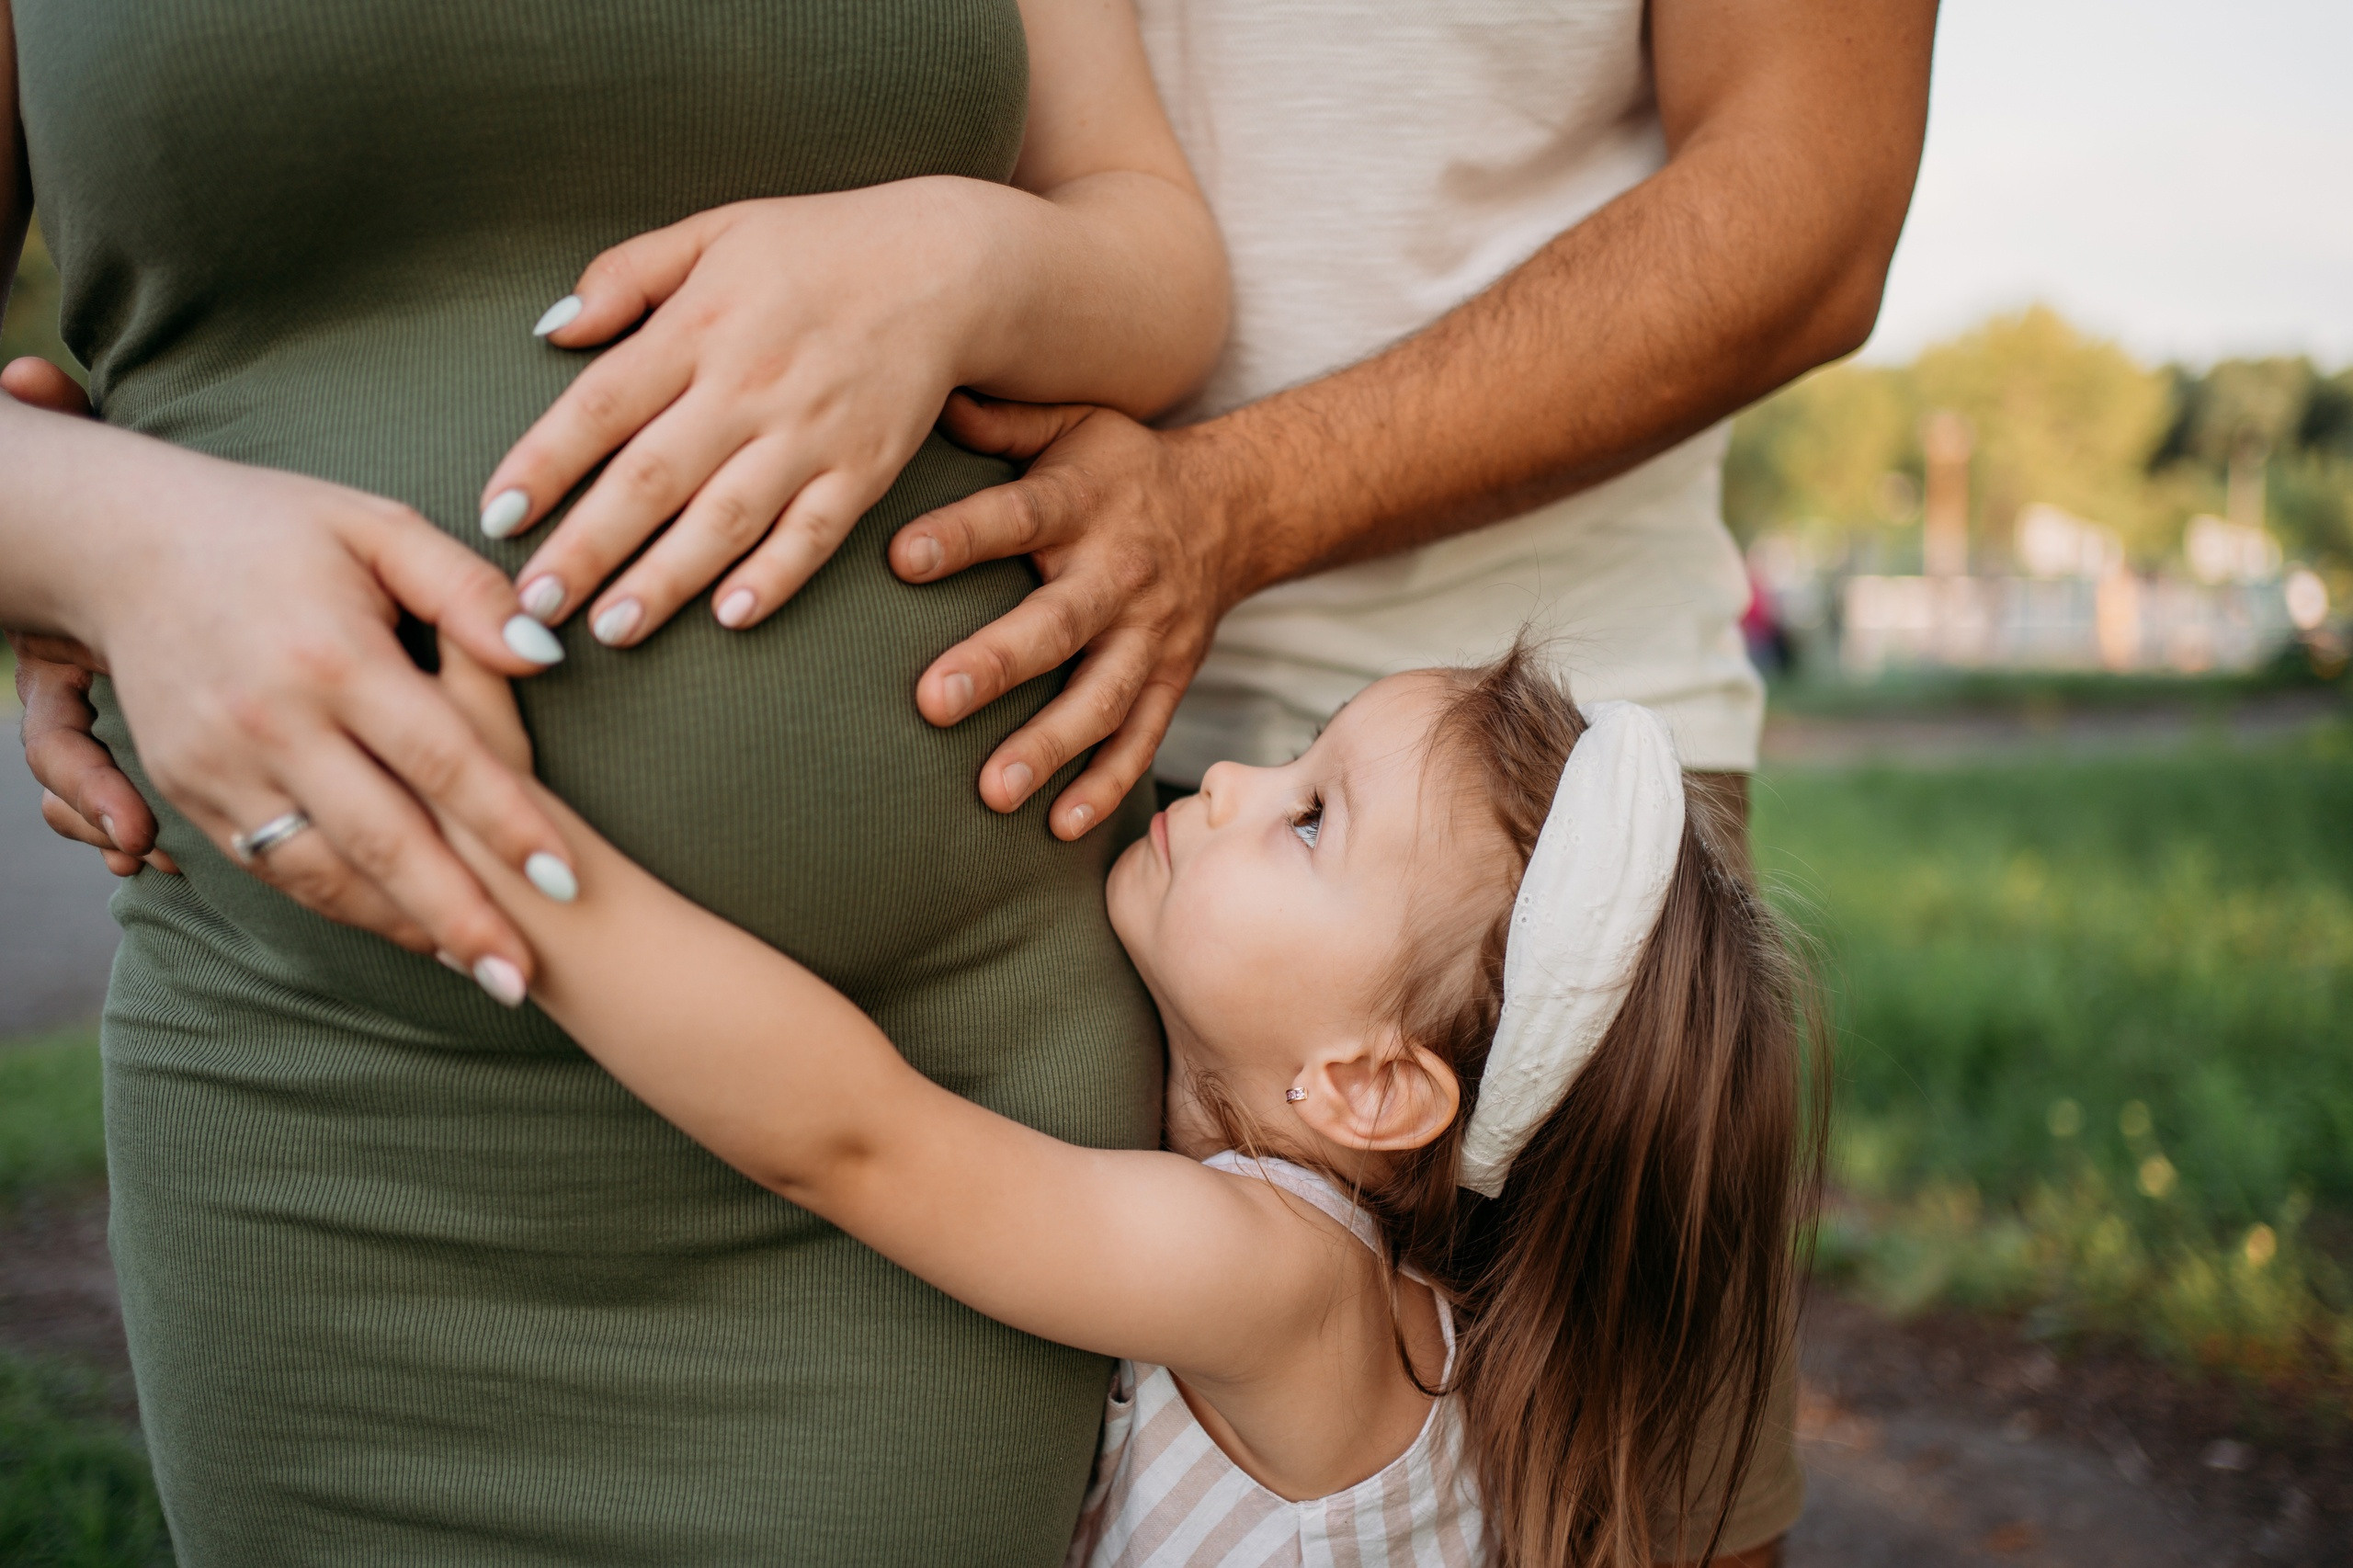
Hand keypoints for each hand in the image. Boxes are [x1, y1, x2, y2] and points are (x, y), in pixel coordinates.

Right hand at [2, 372, 578, 996]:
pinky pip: (273, 866)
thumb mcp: (377, 530)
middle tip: (524, 980)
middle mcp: (275, 721)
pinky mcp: (188, 788)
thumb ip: (468, 591)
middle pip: (386, 842)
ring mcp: (222, 763)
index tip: (565, 885)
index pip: (443, 759)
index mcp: (335, 655)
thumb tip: (548, 654)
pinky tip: (403, 928)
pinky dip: (341, 906)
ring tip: (478, 971)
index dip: (507, 826)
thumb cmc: (274, 529)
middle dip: (460, 919)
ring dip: (404, 930)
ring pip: (325, 873)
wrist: (124, 542)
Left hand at [479, 181, 1005, 646]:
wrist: (944, 265)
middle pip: (653, 476)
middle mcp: (749, 385)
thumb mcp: (713, 232)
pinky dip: (776, 575)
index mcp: (698, 326)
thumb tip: (551, 330)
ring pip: (727, 518)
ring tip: (613, 629)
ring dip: (667, 579)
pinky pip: (815, 532)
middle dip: (588, 545)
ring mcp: (810, 433)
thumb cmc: (817, 248)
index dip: (545, 462)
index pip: (602, 404)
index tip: (498, 515)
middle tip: (535, 603)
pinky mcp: (865, 468)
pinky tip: (732, 616)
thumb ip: (626, 277)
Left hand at [887, 393, 1245, 839]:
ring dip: (1048, 747)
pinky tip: (1058, 827)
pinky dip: (1105, 786)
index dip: (963, 537)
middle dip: (997, 663)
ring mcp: (1150, 636)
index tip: (901, 558)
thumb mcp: (1073, 425)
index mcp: (1085, 503)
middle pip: (1057, 623)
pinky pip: (1142, 738)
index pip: (1019, 516)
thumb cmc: (1121, 468)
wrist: (1235, 509)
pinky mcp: (1171, 680)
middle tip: (932, 701)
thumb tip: (921, 392)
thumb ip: (1002, 421)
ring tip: (991, 791)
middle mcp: (1119, 574)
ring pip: (1100, 698)